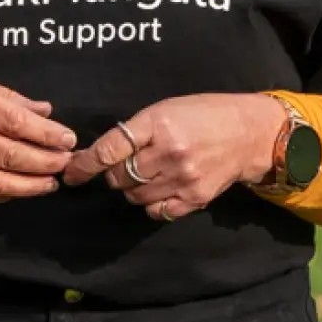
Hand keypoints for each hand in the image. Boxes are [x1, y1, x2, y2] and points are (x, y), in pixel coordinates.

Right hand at [0, 64, 76, 200]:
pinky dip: (1, 195)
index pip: (15, 121)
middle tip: (66, 163)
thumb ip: (7, 97)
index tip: (68, 139)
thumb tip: (45, 111)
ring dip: (29, 186)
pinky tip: (18, 190)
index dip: (47, 134)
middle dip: (45, 161)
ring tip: (50, 183)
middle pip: (10, 154)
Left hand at [59, 93, 288, 220]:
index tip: (71, 174)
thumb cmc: (203, 115)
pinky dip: (151, 204)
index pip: (109, 149)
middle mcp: (169, 152)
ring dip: (132, 189)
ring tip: (147, 174)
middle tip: (125, 165)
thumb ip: (134, 132)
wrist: (250, 133)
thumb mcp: (165, 110)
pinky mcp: (196, 198)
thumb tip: (96, 155)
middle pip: (119, 177)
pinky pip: (157, 211)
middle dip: (114, 174)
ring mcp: (183, 177)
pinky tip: (160, 190)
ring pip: (135, 196)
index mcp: (158, 124)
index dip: (85, 165)